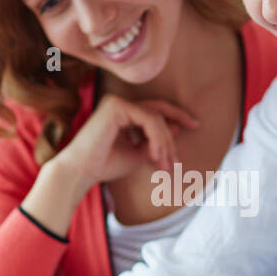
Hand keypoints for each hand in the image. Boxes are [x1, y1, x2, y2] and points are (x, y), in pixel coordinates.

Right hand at [52, 93, 198, 189]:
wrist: (81, 172)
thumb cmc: (105, 165)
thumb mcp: (138, 153)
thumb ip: (154, 141)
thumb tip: (175, 128)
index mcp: (122, 112)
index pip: (155, 110)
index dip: (176, 116)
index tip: (194, 126)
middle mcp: (118, 103)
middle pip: (158, 112)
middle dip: (175, 131)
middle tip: (181, 154)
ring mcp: (116, 102)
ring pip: (155, 118)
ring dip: (165, 143)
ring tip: (165, 165)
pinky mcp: (116, 106)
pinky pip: (148, 119)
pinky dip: (157, 138)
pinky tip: (156, 156)